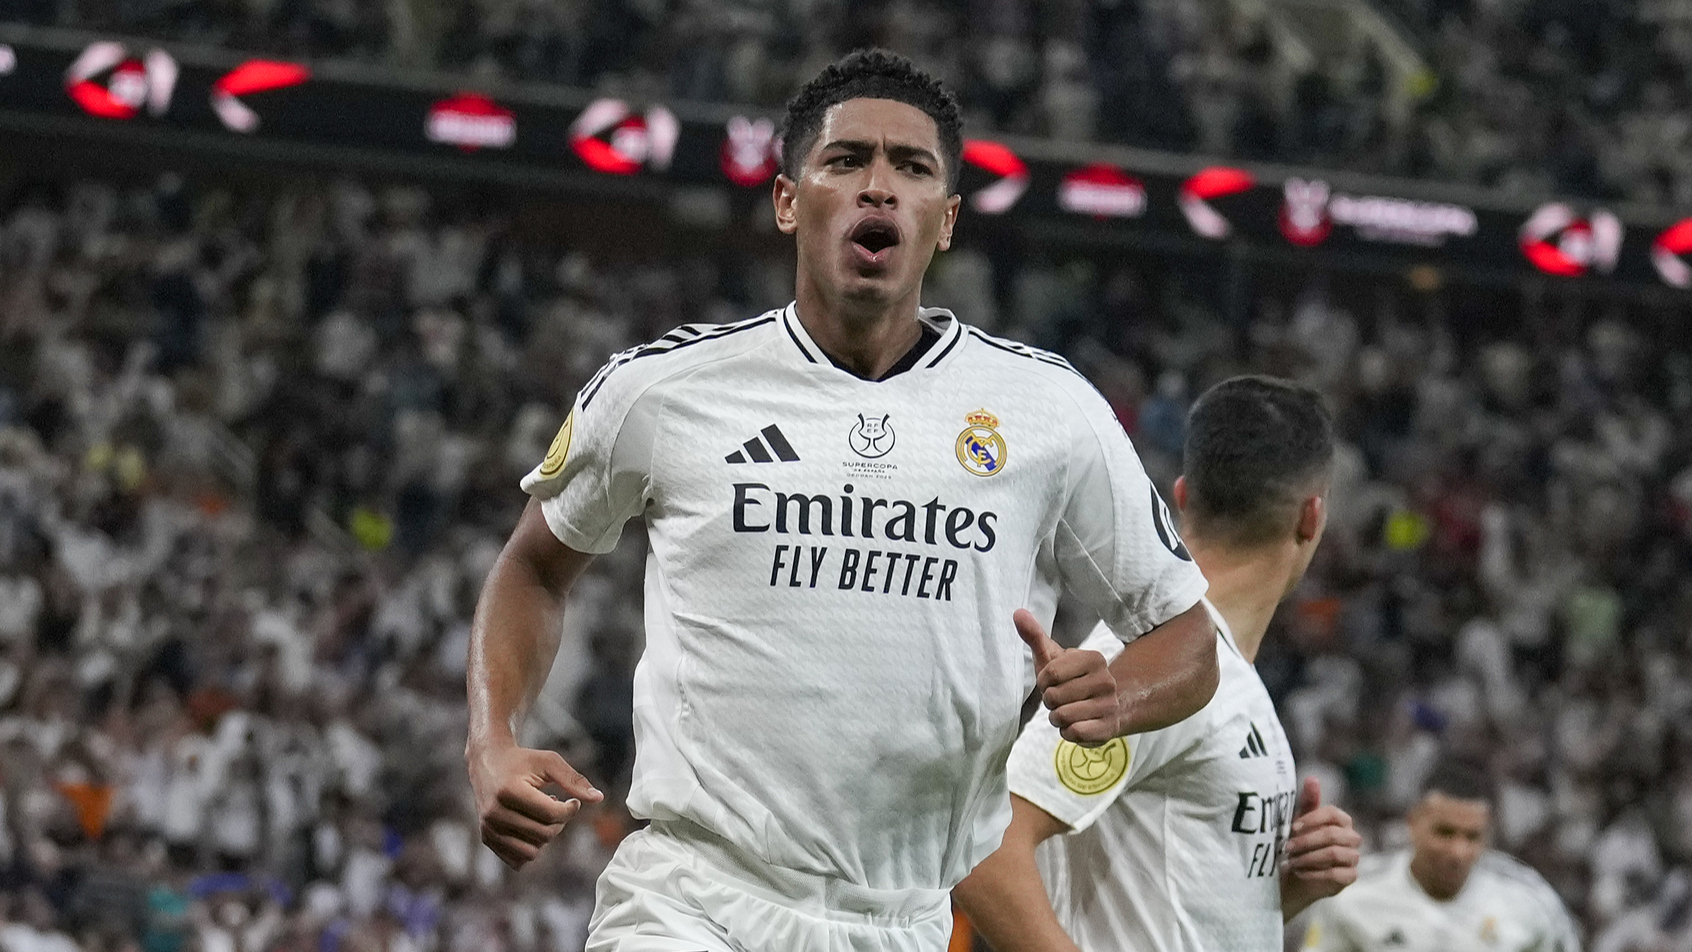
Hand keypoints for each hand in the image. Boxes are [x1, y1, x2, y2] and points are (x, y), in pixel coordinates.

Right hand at [468, 742, 602, 868]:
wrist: (487, 761)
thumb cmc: (523, 760)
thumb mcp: (549, 762)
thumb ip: (574, 780)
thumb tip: (599, 798)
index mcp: (509, 791)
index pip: (551, 814)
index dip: (570, 810)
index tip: (573, 801)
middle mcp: (494, 813)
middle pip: (543, 835)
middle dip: (559, 823)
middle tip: (558, 806)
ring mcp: (488, 828)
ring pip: (531, 852)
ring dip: (544, 837)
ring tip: (542, 816)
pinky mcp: (486, 838)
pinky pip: (517, 859)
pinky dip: (530, 847)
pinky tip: (531, 826)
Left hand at [1015, 609, 1118, 746]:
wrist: (1103, 706)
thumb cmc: (1071, 679)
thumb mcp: (1052, 657)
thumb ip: (1035, 636)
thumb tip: (1017, 613)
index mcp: (1093, 659)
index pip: (1050, 673)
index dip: (1043, 682)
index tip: (1051, 682)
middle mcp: (1106, 681)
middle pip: (1054, 697)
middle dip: (1050, 701)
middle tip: (1061, 699)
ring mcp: (1110, 705)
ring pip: (1062, 716)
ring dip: (1057, 718)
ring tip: (1067, 711)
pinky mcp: (1109, 728)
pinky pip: (1074, 733)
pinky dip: (1067, 732)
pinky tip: (1075, 724)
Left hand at [1280, 778, 1361, 917]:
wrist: (1296, 877)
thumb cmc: (1300, 845)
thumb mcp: (1300, 823)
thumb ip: (1308, 802)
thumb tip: (1312, 778)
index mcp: (1341, 820)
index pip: (1333, 813)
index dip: (1312, 819)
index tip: (1292, 828)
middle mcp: (1351, 837)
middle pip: (1332, 834)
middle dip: (1306, 841)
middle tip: (1287, 848)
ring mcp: (1353, 857)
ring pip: (1334, 853)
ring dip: (1308, 857)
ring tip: (1291, 862)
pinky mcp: (1351, 876)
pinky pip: (1336, 874)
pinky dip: (1314, 874)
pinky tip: (1299, 873)